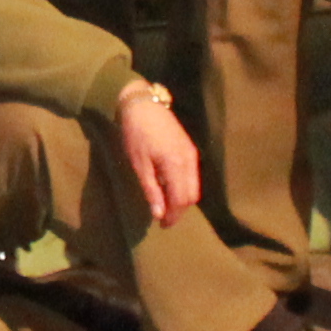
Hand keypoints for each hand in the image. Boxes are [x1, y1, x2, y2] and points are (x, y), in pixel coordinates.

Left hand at [117, 84, 205, 223]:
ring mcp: (192, 153)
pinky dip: (185, 186)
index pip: (181, 200)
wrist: (142, 104)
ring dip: (183, 199)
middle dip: (180, 210)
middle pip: (192, 195)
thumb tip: (159, 214)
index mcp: (175, 165)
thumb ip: (151, 189)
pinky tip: (171, 188)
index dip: (173, 216)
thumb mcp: (139, 164)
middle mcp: (189, 160)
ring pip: (195, 186)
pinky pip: (193, 175)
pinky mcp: (190, 148)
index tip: (163, 226)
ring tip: (167, 206)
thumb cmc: (135, 133)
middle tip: (164, 219)